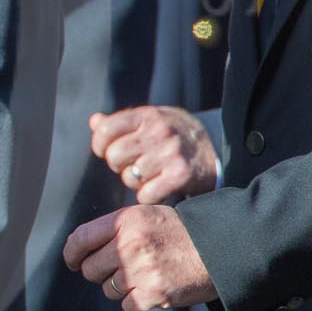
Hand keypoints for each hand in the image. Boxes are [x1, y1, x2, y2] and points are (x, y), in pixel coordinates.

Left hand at [62, 205, 216, 310]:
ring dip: (120, 288)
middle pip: (90, 269)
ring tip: (143, 276)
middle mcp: (129, 244)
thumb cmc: (183, 233)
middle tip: (119, 270)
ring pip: (107, 289)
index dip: (72, 254)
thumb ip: (117, 229)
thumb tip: (84, 249)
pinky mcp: (153, 293)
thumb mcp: (147, 216)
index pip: (80, 239)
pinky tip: (151, 289)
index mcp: (125, 221)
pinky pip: (126, 305)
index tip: (73, 261)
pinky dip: (136, 302)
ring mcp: (140, 270)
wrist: (220, 248)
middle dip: (100, 273)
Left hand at [90, 107, 219, 204]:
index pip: (106, 130)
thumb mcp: (151, 119)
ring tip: (147, 174)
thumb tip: (94, 121)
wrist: (216, 146)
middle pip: (114, 156)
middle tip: (131, 164)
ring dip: (134, 181)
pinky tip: (157, 186)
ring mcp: (171, 154)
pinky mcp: (180, 175)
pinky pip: (145, 194)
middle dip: (117, 165)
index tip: (106, 151)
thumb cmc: (174, 133)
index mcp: (148, 115)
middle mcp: (159, 132)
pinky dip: (147, 195)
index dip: (100, 144)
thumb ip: (122, 122)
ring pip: (129, 178)